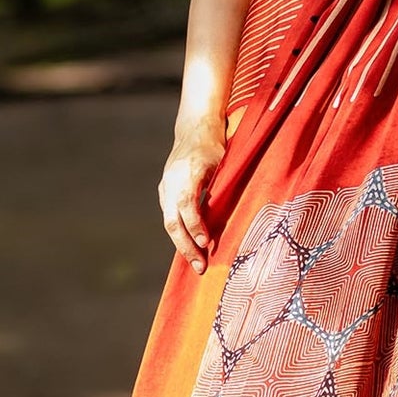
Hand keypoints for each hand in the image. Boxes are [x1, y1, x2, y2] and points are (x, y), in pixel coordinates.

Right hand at [158, 120, 225, 270]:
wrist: (194, 129)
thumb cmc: (216, 146)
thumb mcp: (226, 163)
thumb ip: (224, 186)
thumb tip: (233, 216)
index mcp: (189, 171)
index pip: (187, 204)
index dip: (196, 225)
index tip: (206, 243)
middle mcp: (172, 181)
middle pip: (173, 220)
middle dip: (186, 246)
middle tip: (200, 266)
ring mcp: (165, 187)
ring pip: (169, 222)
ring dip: (182, 245)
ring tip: (196, 263)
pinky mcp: (164, 192)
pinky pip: (170, 218)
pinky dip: (180, 235)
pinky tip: (191, 248)